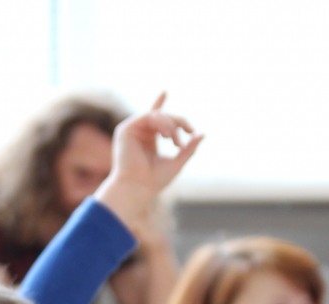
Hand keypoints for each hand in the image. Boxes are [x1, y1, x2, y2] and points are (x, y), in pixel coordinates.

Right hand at [94, 93, 202, 241]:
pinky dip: (162, 123)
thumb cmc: (155, 181)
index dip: (159, 103)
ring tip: (177, 141)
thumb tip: (202, 134)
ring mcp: (131, 131)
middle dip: (179, 122)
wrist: (138, 189)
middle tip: (190, 132)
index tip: (165, 90)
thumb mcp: (177, 162)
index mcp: (149, 141)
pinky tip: (169, 135)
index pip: (155, 118)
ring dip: (172, 124)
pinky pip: (148, 116)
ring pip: (157, 115)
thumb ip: (189, 148)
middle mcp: (139, 134)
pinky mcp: (125, 130)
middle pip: (163, 117)